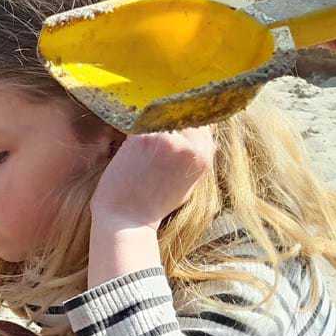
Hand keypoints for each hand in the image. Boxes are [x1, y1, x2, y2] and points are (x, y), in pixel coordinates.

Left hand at [89, 127, 215, 232]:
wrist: (126, 220)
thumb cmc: (153, 206)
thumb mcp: (188, 185)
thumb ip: (197, 160)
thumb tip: (209, 141)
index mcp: (203, 157)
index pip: (203, 122)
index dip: (188, 121)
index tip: (175, 126)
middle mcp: (189, 146)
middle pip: (184, 115)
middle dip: (170, 121)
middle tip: (155, 138)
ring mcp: (166, 140)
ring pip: (161, 116)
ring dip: (151, 125)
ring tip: (141, 148)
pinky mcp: (143, 139)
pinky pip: (141, 123)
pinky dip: (135, 131)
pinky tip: (129, 149)